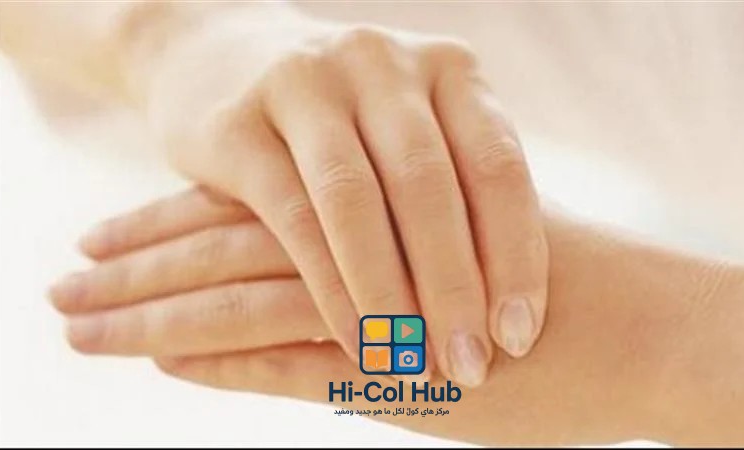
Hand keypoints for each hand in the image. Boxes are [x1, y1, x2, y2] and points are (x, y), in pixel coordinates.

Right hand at [52, 8, 548, 387]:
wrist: (225, 60)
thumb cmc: (352, 122)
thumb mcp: (414, 134)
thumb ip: (460, 190)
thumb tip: (516, 302)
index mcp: (445, 68)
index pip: (496, 164)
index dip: (516, 255)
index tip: (518, 335)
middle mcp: (380, 63)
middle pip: (427, 185)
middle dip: (454, 286)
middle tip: (471, 366)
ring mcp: (304, 84)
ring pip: (356, 202)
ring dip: (390, 297)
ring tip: (413, 366)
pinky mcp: (237, 123)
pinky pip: (293, 217)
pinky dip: (331, 288)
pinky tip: (356, 340)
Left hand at [52, 187, 743, 445]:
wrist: (651, 327)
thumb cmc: (569, 299)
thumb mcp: (464, 258)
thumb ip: (391, 266)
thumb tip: (334, 287)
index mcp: (378, 210)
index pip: (250, 211)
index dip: (170, 225)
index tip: (104, 244)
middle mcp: (369, 243)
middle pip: (224, 246)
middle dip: (135, 267)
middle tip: (61, 287)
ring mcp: (381, 300)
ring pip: (238, 297)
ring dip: (147, 317)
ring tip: (75, 327)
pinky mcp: (398, 363)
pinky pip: (292, 356)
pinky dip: (220, 361)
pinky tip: (156, 362)